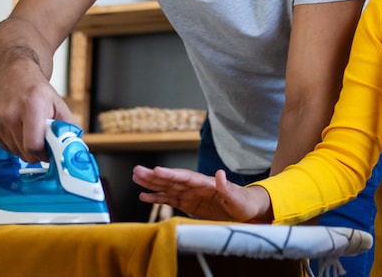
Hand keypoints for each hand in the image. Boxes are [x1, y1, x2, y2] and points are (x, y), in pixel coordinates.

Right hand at [0, 56, 75, 162]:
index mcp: (32, 106)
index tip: (51, 152)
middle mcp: (11, 114)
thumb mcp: (59, 104)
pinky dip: (15, 144)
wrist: (13, 75)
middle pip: (25, 152)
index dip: (45, 154)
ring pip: (16, 152)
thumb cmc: (36, 90)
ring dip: (26, 148)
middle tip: (44, 140)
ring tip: (31, 131)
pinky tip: (19, 130)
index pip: (34, 146)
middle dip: (38, 152)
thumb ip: (69, 126)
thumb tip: (75, 146)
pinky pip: (6, 148)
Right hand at [132, 166, 271, 222]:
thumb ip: (227, 187)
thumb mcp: (237, 197)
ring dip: (151, 183)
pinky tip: (144, 196)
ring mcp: (190, 194)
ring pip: (167, 187)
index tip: (157, 170)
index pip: (185, 177)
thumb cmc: (243, 202)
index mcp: (206, 183)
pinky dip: (156, 198)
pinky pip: (169, 200)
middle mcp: (195, 186)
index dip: (171, 174)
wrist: (246, 210)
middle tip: (137, 170)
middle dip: (154, 176)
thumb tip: (220, 173)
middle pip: (172, 179)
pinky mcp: (188, 204)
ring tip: (135, 178)